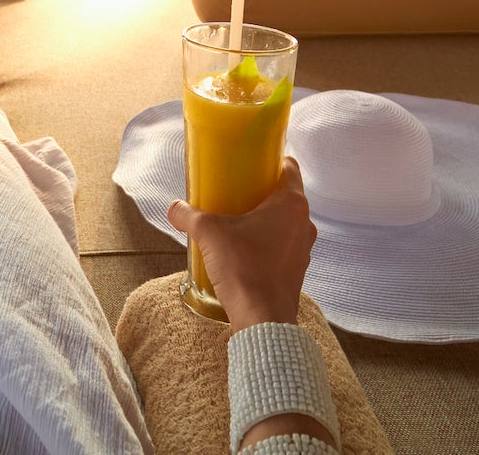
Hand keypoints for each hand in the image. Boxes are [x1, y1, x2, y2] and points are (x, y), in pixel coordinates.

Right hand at [168, 158, 316, 329]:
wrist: (262, 319)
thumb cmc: (243, 268)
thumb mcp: (209, 233)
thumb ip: (189, 216)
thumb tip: (174, 208)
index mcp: (291, 203)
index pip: (289, 166)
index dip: (271, 160)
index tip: (250, 163)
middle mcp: (304, 222)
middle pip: (286, 194)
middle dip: (262, 191)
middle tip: (236, 191)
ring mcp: (303, 248)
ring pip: (285, 222)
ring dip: (265, 219)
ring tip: (237, 222)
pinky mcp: (297, 269)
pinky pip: (284, 245)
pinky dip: (268, 242)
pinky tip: (244, 250)